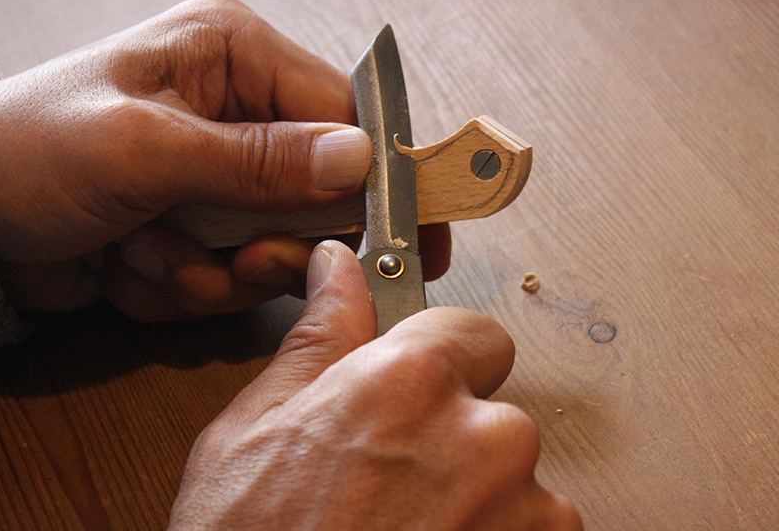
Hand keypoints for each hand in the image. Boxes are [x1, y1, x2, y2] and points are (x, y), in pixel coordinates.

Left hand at [0, 0, 450, 319]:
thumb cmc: (26, 151)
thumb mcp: (142, 147)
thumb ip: (255, 160)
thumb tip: (359, 160)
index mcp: (235, 55)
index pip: (344, 116)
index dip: (382, 178)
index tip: (413, 235)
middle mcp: (239, 111)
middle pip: (318, 195)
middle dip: (269, 242)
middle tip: (235, 257)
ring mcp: (221, 176)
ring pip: (273, 249)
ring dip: (209, 268)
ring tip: (144, 245)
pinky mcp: (200, 226)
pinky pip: (227, 276)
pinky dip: (179, 283)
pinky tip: (125, 259)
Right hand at [169, 240, 581, 530]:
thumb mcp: (255, 430)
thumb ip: (319, 338)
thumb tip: (338, 272)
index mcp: (411, 382)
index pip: (474, 331)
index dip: (445, 361)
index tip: (423, 391)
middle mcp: (483, 435)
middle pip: (495, 413)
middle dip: (456, 441)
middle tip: (393, 488)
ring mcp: (524, 509)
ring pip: (516, 483)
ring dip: (478, 503)